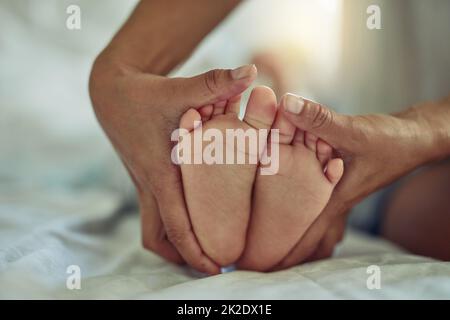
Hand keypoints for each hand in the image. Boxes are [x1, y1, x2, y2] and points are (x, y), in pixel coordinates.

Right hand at [89, 55, 256, 273]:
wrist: (111, 92)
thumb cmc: (146, 93)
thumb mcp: (179, 89)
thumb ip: (215, 82)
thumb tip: (249, 72)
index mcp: (160, 172)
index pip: (177, 223)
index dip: (196, 250)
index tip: (217, 269)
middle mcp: (150, 184)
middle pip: (160, 238)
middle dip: (184, 256)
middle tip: (215, 265)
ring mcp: (145, 184)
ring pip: (154, 229)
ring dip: (175, 244)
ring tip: (204, 250)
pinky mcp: (146, 179)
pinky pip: (155, 214)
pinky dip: (171, 224)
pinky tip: (194, 216)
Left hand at [272, 94, 428, 268]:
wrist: (414, 137)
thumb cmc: (389, 139)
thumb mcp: (354, 130)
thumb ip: (319, 120)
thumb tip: (286, 104)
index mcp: (336, 198)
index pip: (306, 232)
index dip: (284, 250)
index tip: (264, 267)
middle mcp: (335, 200)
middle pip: (308, 233)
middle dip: (286, 249)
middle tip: (259, 262)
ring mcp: (339, 192)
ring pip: (316, 220)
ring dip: (298, 232)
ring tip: (276, 245)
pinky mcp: (340, 181)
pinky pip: (320, 202)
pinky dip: (307, 208)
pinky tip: (298, 206)